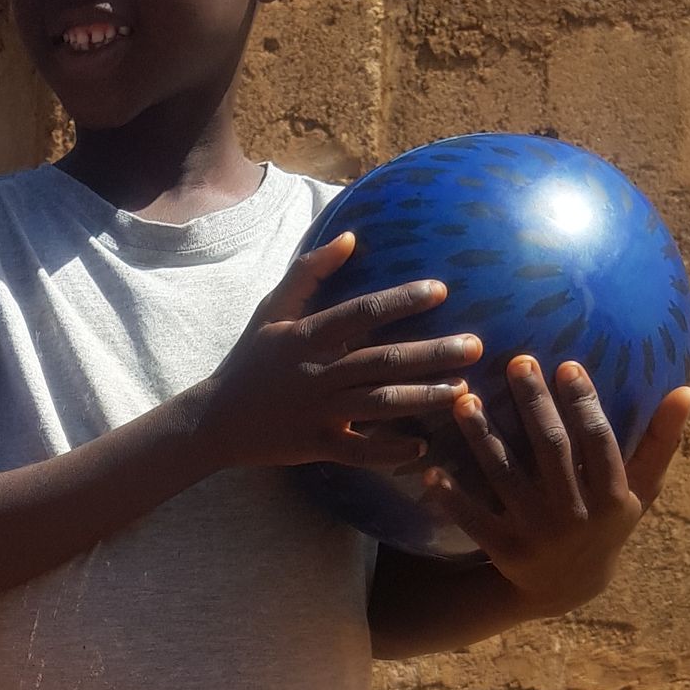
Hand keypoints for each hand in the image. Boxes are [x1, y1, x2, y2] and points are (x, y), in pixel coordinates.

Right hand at [197, 233, 483, 473]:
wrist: (215, 422)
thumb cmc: (249, 362)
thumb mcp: (272, 311)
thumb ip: (309, 273)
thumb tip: (350, 237)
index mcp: (307, 337)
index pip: (360, 313)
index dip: (401, 301)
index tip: (441, 290)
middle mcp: (316, 374)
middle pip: (382, 360)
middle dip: (432, 354)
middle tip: (475, 346)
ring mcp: (318, 413)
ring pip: (378, 404)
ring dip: (423, 398)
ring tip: (462, 391)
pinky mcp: (316, 446)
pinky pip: (359, 452)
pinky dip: (390, 451)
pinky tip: (423, 445)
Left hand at [429, 359, 689, 611]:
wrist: (568, 588)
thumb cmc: (606, 522)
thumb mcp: (640, 489)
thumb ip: (660, 442)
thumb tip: (686, 390)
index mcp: (613, 497)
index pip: (597, 439)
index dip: (582, 402)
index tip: (565, 364)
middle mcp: (576, 515)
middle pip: (551, 449)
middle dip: (533, 403)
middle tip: (516, 362)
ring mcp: (538, 535)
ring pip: (506, 476)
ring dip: (483, 437)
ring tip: (464, 400)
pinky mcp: (504, 551)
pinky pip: (474, 519)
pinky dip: (452, 496)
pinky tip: (431, 470)